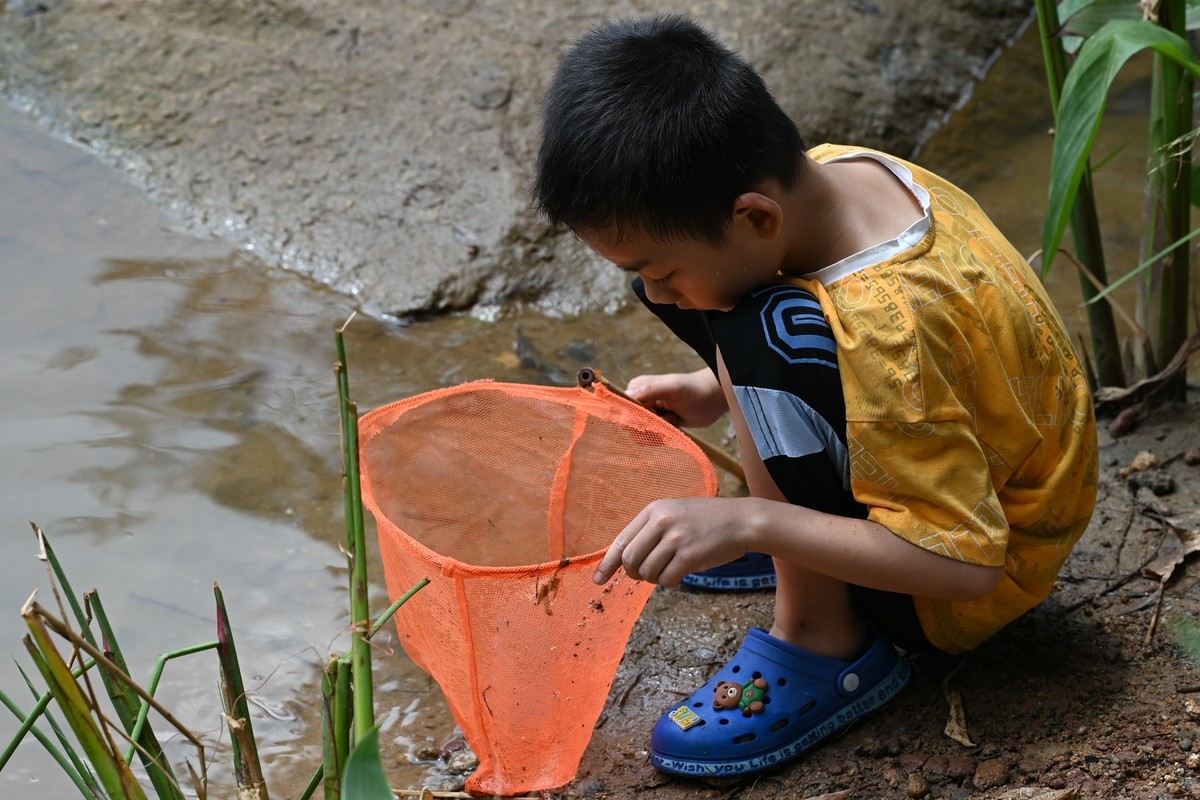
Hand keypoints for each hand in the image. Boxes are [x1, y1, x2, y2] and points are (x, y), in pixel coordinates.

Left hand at [593, 497, 750, 586]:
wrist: (742, 521)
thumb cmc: (707, 521)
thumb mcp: (674, 514)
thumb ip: (650, 532)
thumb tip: (625, 561)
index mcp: (654, 510)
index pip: (620, 541)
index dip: (606, 564)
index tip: (597, 580)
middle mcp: (662, 521)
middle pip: (629, 560)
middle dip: (634, 573)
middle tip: (644, 575)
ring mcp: (676, 538)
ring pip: (647, 572)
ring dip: (654, 578)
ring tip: (669, 569)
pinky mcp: (690, 556)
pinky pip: (666, 580)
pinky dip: (670, 582)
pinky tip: (681, 572)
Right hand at [625, 368, 726, 427]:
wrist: (713, 400)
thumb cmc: (694, 390)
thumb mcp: (673, 387)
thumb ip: (650, 389)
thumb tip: (627, 394)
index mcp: (638, 388)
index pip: (623, 407)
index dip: (633, 418)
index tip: (651, 419)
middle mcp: (640, 400)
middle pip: (631, 423)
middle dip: (649, 427)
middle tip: (668, 418)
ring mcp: (650, 413)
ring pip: (642, 433)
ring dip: (659, 431)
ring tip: (674, 419)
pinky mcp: (659, 423)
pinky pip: (652, 437)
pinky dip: (664, 435)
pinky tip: (676, 424)